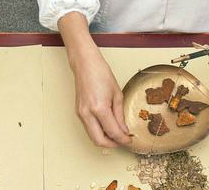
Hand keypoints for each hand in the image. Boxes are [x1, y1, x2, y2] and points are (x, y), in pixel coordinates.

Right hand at [60, 12, 130, 147]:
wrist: (85, 64)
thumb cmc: (101, 73)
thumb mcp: (117, 95)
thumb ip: (120, 115)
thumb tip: (124, 130)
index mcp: (99, 108)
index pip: (112, 132)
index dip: (123, 139)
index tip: (129, 140)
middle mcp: (87, 113)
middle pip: (99, 140)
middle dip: (112, 144)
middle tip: (122, 142)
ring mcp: (81, 114)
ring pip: (92, 137)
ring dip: (105, 139)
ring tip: (116, 135)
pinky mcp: (78, 112)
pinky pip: (89, 128)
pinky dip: (98, 132)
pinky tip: (107, 127)